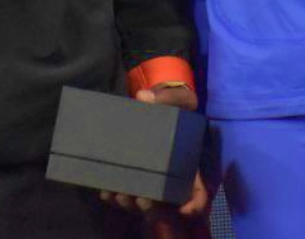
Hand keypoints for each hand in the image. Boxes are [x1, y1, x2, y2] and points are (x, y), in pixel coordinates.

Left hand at [99, 82, 210, 219]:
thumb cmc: (175, 106)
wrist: (158, 105)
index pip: (199, 194)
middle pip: (166, 205)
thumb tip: (143, 97)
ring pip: (143, 202)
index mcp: (189, 165)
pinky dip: (114, 195)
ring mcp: (152, 179)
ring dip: (130, 203)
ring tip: (119, 194)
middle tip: (141, 199)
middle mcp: (172, 178)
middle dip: (153, 207)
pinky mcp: (134, 175)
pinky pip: (125, 192)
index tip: (185, 209)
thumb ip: (166, 96)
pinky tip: (105, 190)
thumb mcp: (178, 98)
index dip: (195, 205)